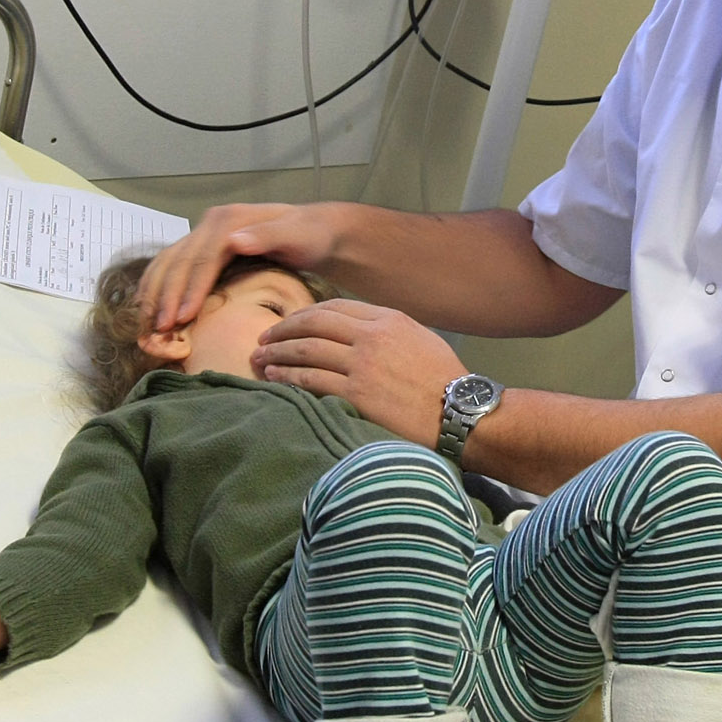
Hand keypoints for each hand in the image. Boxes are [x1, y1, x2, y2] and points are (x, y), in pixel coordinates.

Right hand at [139, 202, 344, 332]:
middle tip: (159, 330)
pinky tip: (150, 310)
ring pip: (168, 262)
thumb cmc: (309, 236)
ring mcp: (203, 234)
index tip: (181, 318)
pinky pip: (170, 265)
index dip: (189, 289)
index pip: (202, 258)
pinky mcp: (201, 247)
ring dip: (155, 293)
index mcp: (229, 220)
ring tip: (149, 325)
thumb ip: (268, 237)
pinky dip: (157, 287)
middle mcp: (211, 224)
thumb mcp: (297, 235)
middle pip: (179, 261)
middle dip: (166, 296)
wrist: (313, 230)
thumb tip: (234, 241)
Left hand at [251, 299, 467, 444]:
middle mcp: (372, 336)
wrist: (462, 413)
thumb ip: (388, 331)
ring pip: (306, 350)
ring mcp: (363, 365)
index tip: (289, 323)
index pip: (335, 308)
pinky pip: (311, 380)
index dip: (305, 314)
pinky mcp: (357, 394)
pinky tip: (274, 377)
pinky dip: (288, 376)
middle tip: (263, 337)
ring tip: (259, 358)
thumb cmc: (446, 381)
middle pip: (314, 323)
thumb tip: (358, 332)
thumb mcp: (421, 340)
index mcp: (388, 319)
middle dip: (283, 329)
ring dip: (277, 353)